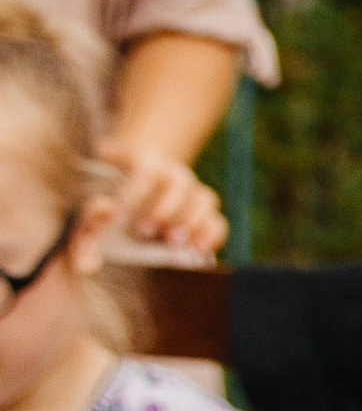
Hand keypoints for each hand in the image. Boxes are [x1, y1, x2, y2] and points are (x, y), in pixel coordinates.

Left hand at [103, 140, 224, 257]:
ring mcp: (194, 192)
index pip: (143, 170)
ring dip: (190, 221)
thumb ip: (94, 211)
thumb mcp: (97, 198)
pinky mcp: (206, 215)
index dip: (132, 193)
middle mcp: (174, 173)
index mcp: (146, 161)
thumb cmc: (112, 197)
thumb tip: (103, 211)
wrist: (138, 190)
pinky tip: (197, 249)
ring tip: (171, 241)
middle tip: (143, 230)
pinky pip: (218, 221)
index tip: (117, 217)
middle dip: (162, 208)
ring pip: (203, 199)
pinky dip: (211, 235)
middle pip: (177, 183)